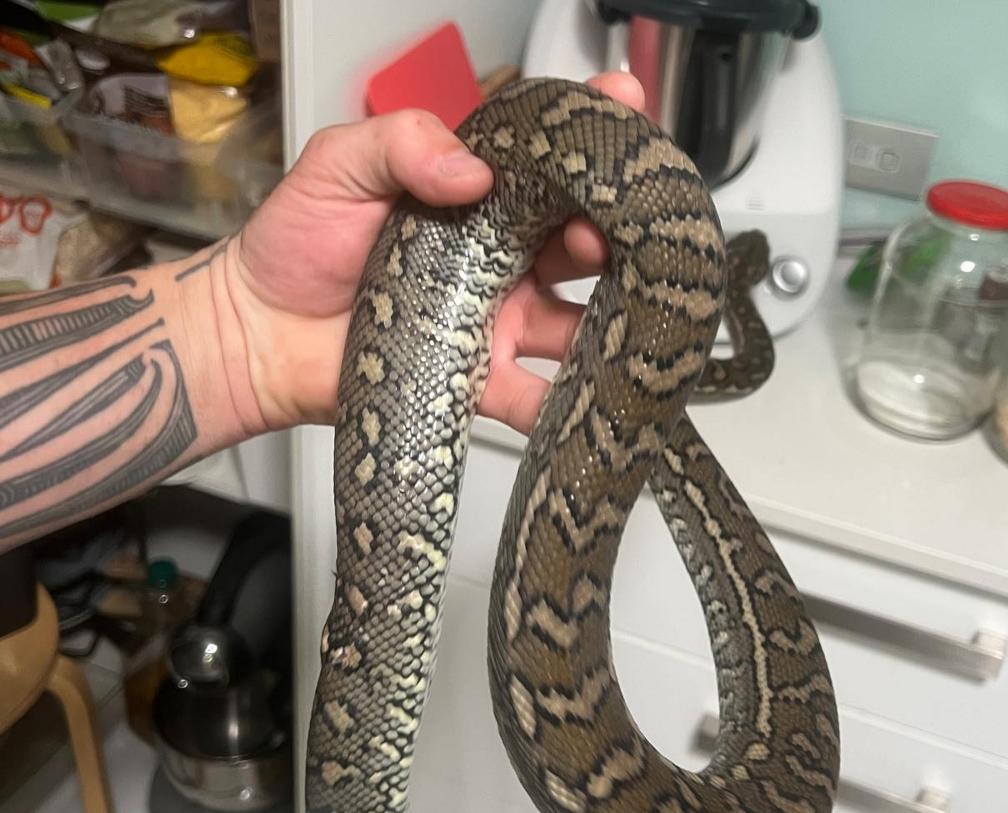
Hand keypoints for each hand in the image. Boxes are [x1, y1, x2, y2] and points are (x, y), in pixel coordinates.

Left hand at [226, 72, 645, 434]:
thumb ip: (400, 143)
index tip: (623, 107)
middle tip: (604, 228)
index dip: (591, 134)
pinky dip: (559, 400)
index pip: (546, 162)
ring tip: (620, 306)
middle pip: (578, 241)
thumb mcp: (338, 165)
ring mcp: (495, 320)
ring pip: (575, 319)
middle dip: (608, 229)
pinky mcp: (479, 379)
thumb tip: (471, 169)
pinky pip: (532, 394)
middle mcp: (498, 259)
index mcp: (475, 201)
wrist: (258, 335)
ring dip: (606, 314)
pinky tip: (580, 389)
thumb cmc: (293, 246)